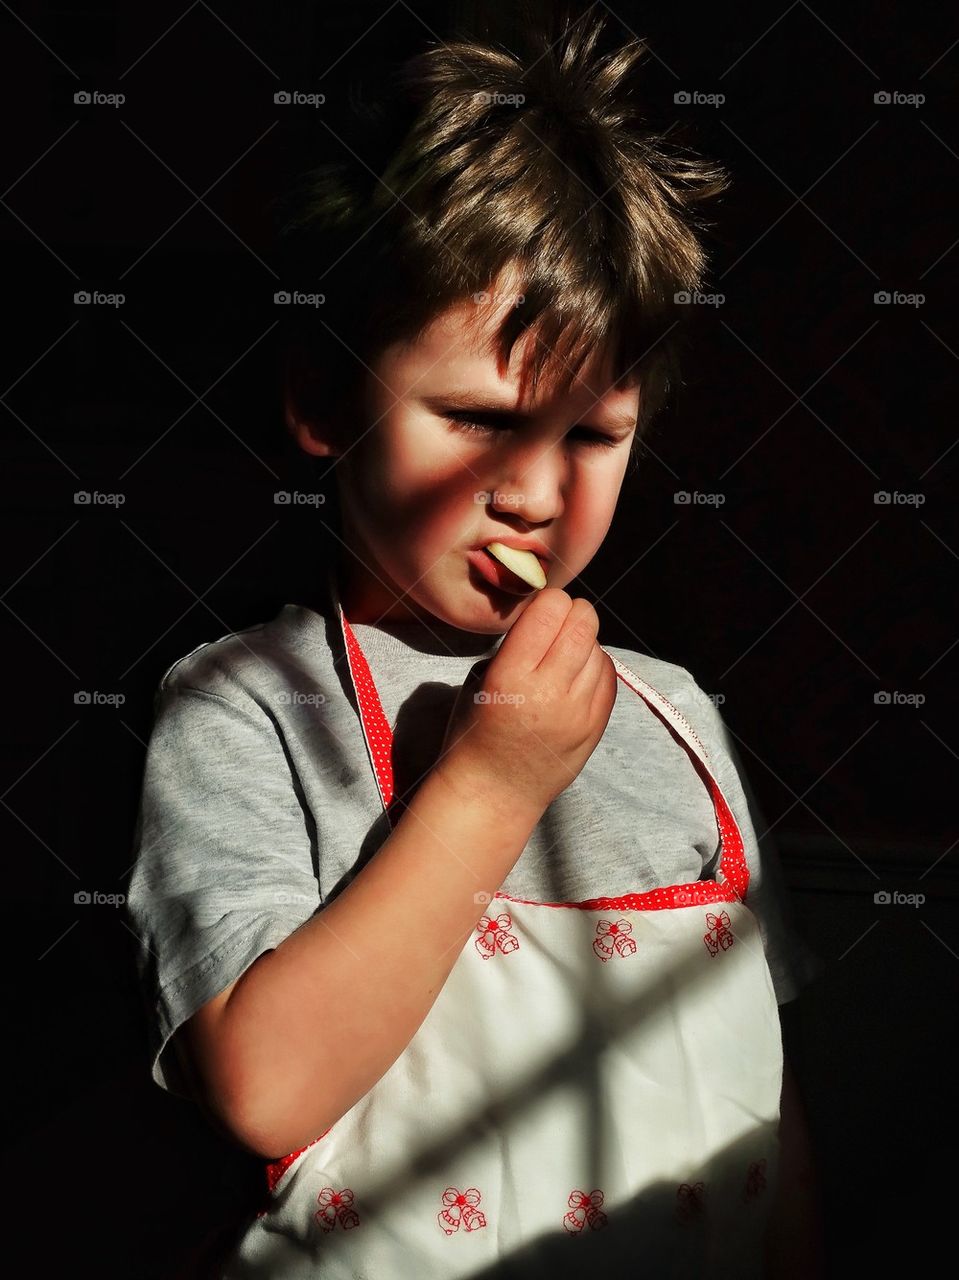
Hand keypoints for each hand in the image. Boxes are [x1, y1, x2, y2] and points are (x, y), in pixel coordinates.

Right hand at [437, 589, 617, 815]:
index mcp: (510, 675)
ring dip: (583, 644)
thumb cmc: (476, 731)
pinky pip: (609, 676)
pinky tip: (575, 679)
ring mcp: (579, 711)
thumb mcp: (480, 679)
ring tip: (563, 660)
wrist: (494, 792)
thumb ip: (516, 646)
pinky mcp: (597, 727)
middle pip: (584, 621)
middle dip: (572, 614)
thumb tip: (549, 617)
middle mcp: (550, 691)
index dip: (548, 602)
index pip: (550, 608)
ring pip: (599, 647)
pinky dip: (594, 668)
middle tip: (558, 625)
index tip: (540, 611)